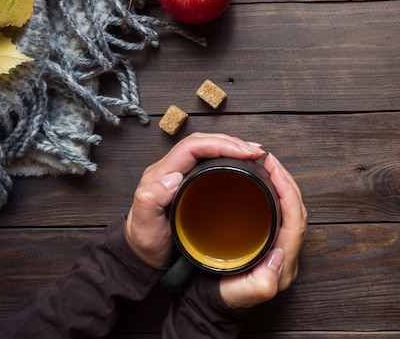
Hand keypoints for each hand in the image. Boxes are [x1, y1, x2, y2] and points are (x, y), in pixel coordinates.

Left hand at [125, 133, 264, 267]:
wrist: (146, 256)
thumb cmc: (146, 242)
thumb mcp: (145, 226)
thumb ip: (151, 200)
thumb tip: (173, 177)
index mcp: (161, 174)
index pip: (192, 146)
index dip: (219, 144)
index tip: (243, 152)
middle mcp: (171, 170)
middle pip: (202, 142)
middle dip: (231, 142)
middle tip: (254, 152)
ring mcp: (180, 175)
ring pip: (207, 149)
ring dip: (231, 147)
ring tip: (253, 153)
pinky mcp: (189, 182)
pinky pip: (209, 161)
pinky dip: (229, 158)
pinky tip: (242, 164)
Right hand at [220, 153, 306, 308]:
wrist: (214, 301)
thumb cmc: (226, 296)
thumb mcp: (242, 294)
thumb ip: (262, 282)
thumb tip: (278, 256)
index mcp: (284, 262)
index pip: (296, 221)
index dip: (288, 193)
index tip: (274, 171)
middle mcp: (286, 252)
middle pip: (297, 210)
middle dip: (288, 182)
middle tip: (271, 161)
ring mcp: (280, 244)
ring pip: (291, 209)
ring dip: (283, 184)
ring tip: (270, 165)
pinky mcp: (271, 239)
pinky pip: (280, 211)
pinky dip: (275, 192)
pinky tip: (264, 180)